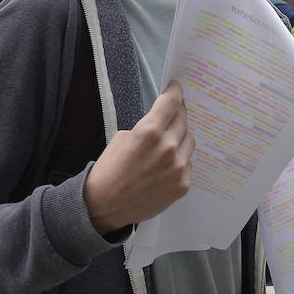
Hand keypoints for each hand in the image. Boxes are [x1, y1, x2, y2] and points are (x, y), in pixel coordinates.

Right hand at [84, 82, 192, 235]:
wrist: (105, 205)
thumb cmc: (109, 170)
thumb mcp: (122, 138)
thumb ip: (146, 128)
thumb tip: (162, 121)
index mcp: (149, 131)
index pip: (171, 102)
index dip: (175, 92)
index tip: (176, 88)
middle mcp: (168, 148)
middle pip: (183, 120)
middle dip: (177, 113)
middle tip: (173, 113)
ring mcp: (178, 168)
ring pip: (189, 141)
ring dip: (180, 138)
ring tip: (167, 143)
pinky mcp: (182, 185)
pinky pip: (187, 164)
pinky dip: (179, 161)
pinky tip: (165, 166)